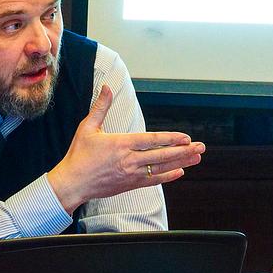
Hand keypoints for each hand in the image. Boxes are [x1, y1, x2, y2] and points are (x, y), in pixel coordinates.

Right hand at [47, 85, 203, 213]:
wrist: (72, 183)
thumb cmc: (78, 155)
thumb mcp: (87, 127)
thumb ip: (100, 107)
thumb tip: (106, 87)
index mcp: (120, 144)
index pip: (151, 140)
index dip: (170, 139)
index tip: (186, 137)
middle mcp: (129, 160)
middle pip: (162, 155)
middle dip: (183, 151)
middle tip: (201, 147)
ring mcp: (131, 174)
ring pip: (161, 168)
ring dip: (181, 162)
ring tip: (196, 158)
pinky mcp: (129, 185)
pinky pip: (153, 180)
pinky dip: (168, 176)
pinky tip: (180, 172)